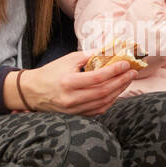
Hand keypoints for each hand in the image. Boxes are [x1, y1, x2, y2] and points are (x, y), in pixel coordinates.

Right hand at [19, 51, 135, 115]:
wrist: (33, 92)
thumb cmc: (51, 73)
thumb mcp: (68, 59)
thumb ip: (89, 55)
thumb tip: (110, 51)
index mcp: (68, 82)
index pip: (97, 77)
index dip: (114, 71)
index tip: (125, 64)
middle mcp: (71, 98)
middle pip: (103, 91)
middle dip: (121, 81)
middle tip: (132, 72)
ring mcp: (74, 110)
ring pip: (103, 102)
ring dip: (119, 91)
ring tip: (127, 80)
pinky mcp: (77, 116)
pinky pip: (99, 110)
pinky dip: (110, 101)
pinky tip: (117, 91)